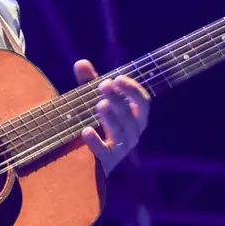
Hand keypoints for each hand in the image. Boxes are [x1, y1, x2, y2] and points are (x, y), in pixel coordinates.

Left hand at [74, 60, 150, 174]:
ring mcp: (121, 149)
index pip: (143, 103)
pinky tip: (86, 131)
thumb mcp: (92, 101)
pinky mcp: (107, 162)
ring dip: (112, 118)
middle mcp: (132, 133)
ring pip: (122, 133)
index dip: (133, 90)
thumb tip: (81, 63)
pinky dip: (96, 142)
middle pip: (131, 116)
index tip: (118, 78)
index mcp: (135, 117)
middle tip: (103, 85)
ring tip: (100, 105)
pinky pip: (104, 153)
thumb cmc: (97, 123)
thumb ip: (88, 83)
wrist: (88, 160)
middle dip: (119, 99)